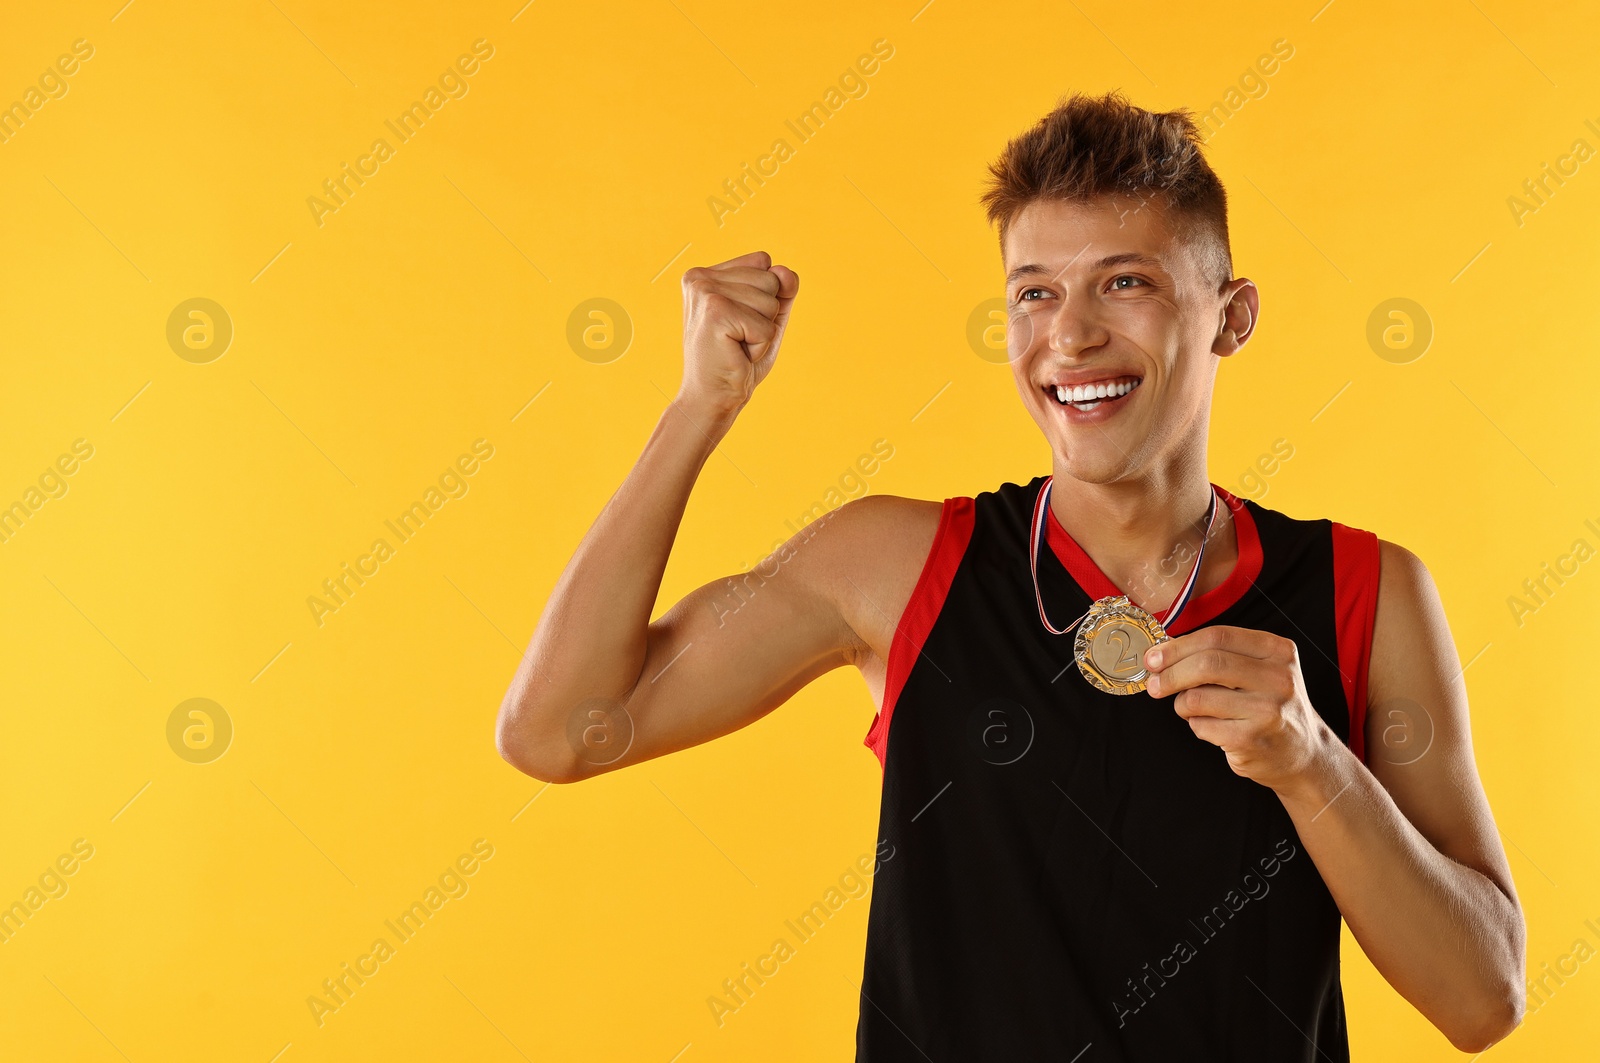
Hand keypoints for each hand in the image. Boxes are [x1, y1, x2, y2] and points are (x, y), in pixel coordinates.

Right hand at [678, 250, 798, 422]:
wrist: (712, 398)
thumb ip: (781, 290)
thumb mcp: (766, 317)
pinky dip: (759, 345)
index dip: (764, 296)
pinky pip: (766, 326)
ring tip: (736, 346)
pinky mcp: (716, 313)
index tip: (738, 321)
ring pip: (770, 302)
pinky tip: (735, 354)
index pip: (763, 262)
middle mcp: (700, 277)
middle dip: (765, 315)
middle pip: (770, 279)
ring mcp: (705, 292)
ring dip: (762, 332)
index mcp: (705, 274)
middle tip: (737, 338)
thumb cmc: (737, 360)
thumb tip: (786, 272)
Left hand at [1142, 625, 1331, 792]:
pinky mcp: (1252, 739)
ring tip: (1191, 709)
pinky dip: (1196, 725)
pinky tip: (1213, 728)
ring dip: (1182, 704)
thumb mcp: (1258, 670)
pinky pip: (1201, 726)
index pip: (1217, 636)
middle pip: (1207, 663)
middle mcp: (1278, 678)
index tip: (1153, 657)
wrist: (1302, 753)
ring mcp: (1268, 710)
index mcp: (1277, 650)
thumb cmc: (1268, 706)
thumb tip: (1163, 654)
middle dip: (1170, 674)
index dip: (1178, 646)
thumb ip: (1219, 656)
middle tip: (1153, 684)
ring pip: (1197, 697)